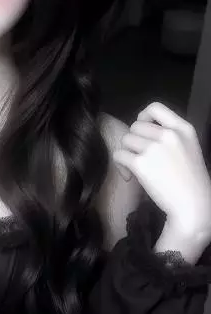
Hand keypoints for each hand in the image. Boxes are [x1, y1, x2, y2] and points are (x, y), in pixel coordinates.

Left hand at [112, 102, 210, 235]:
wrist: (193, 207)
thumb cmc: (190, 181)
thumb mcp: (188, 148)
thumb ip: (170, 135)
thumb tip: (141, 127)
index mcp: (183, 129)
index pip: (155, 107)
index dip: (143, 116)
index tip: (142, 131)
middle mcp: (169, 135)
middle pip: (135, 126)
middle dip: (134, 141)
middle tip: (140, 157)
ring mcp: (154, 149)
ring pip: (125, 140)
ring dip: (127, 153)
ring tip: (136, 168)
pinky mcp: (140, 164)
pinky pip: (119, 155)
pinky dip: (120, 166)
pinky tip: (130, 176)